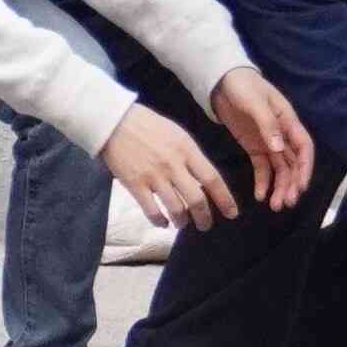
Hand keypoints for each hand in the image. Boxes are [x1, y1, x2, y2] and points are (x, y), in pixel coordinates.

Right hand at [99, 104, 240, 233]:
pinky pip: (152, 211)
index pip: (212, 179)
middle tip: (206, 225)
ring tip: (183, 224)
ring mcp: (154, 176)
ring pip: (176, 209)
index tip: (232, 212)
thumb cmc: (148, 125)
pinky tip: (163, 223)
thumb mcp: (177, 134)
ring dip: (182, 222)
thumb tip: (203, 178)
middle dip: (204, 217)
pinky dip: (160, 221)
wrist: (114, 121)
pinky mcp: (135, 185)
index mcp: (186, 149)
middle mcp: (173, 165)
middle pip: (196, 199)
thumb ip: (191, 155)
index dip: (224, 199)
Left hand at [207, 68, 316, 210]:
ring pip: (280, 168)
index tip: (300, 186)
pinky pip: (263, 167)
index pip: (304, 147)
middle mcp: (282, 134)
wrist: (222, 81)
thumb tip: (279, 148)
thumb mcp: (254, 102)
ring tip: (274, 206)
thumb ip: (267, 125)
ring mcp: (268, 141)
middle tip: (286, 203)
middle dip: (292, 183)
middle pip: (293, 163)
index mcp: (287, 120)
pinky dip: (263, 182)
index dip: (305, 167)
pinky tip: (260, 195)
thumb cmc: (243, 86)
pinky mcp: (254, 147)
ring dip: (280, 187)